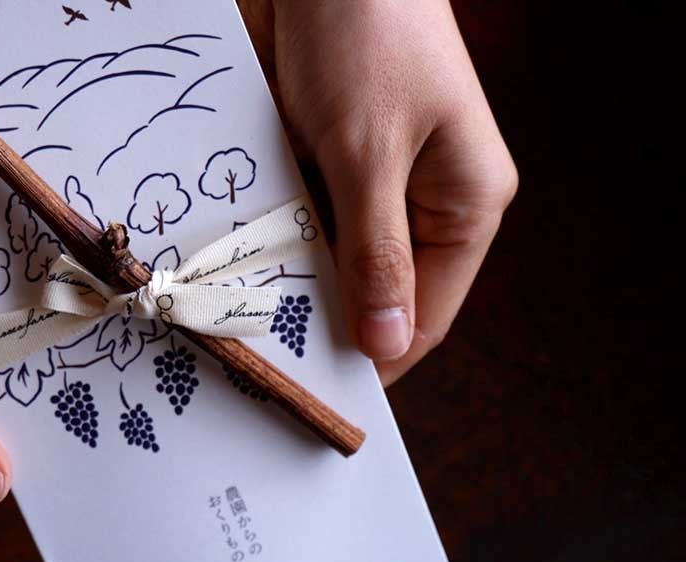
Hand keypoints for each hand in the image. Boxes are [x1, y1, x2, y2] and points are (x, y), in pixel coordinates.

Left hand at [244, 0, 517, 383]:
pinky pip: (298, 219)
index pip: (424, 313)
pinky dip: (269, 237)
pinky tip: (230, 261)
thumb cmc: (368, 38)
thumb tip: (387, 345)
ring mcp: (369, 181)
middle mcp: (421, 201)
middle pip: (375, 290)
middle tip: (264, 357)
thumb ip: (377, 251)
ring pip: (331, 259)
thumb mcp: (371, 151)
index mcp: (464, 203)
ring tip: (237, 318)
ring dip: (288, 279)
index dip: (377, 356)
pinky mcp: (323, 160)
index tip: (321, 391)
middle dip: (323, 319)